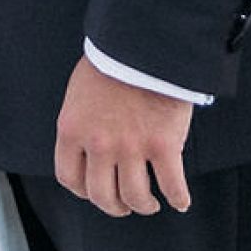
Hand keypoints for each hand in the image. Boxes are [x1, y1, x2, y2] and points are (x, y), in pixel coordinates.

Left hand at [54, 57, 192, 217]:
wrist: (143, 44)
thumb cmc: (112, 62)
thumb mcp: (79, 94)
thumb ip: (81, 124)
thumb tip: (88, 148)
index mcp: (72, 130)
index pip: (69, 178)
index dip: (83, 191)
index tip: (94, 192)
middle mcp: (98, 144)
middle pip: (102, 196)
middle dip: (114, 206)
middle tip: (124, 205)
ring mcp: (131, 147)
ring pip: (135, 197)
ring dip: (143, 205)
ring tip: (150, 203)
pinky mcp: (163, 145)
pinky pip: (171, 185)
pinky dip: (179, 199)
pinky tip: (181, 201)